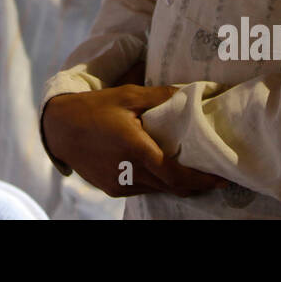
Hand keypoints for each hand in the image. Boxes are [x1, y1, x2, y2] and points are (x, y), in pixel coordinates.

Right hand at [42, 86, 228, 197]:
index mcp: (136, 150)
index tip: (221, 177)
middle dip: (195, 183)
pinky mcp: (112, 188)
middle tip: (214, 174)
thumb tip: (188, 92)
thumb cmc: (93, 108)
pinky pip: (142, 189)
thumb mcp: (127, 95)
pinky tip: (160, 168)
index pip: (177, 176)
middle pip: (171, 186)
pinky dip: (156, 182)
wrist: (58, 128)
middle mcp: (130, 172)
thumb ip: (159, 96)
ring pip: (158, 189)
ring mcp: (120, 184)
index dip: (201, 180)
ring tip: (190, 169)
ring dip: (175, 183)